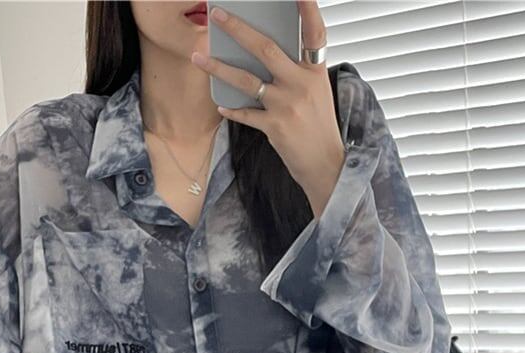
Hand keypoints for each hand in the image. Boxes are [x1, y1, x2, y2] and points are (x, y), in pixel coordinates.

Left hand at [190, 1, 345, 215]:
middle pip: (266, 48)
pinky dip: (232, 109)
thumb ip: (296, 73)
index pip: (314, 33)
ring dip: (218, 67)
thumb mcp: (316, 92)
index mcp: (315, 72)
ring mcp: (287, 105)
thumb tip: (263, 54)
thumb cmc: (318, 127)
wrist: (326, 164)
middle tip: (217, 14)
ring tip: (198, 57)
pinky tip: (221, 106)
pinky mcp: (274, 126)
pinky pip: (245, 113)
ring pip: (246, 80)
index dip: (307, 9)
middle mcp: (302, 84)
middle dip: (238, 29)